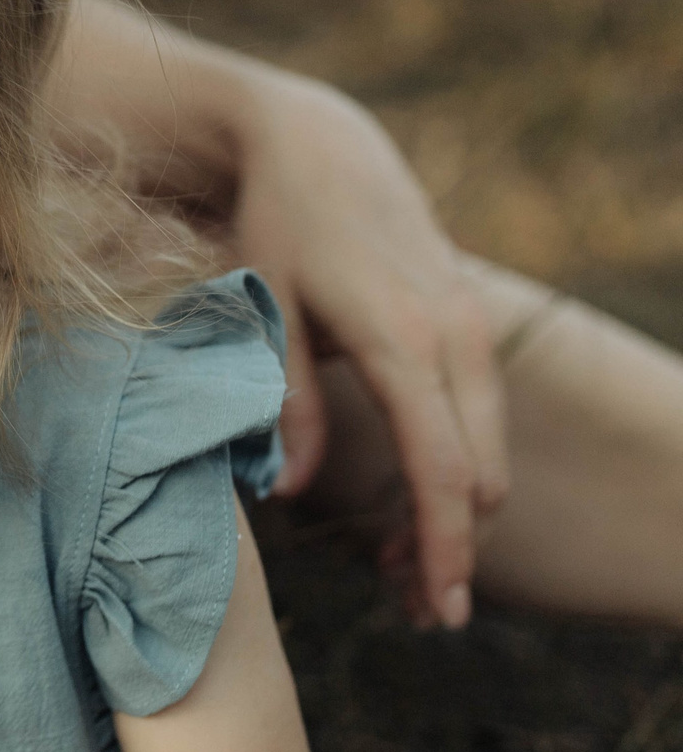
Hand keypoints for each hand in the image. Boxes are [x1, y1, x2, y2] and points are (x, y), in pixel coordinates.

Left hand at [228, 74, 507, 626]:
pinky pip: (478, 413)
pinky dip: (458, 466)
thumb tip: (288, 494)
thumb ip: (282, 404)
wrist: (317, 142)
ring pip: (488, 447)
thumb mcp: (263, 310)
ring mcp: (469, 325)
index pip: (442, 469)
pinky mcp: (466, 320)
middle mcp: (454, 334)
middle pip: (481, 472)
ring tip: (405, 568)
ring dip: (457, 512)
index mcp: (401, 339)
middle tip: (415, 609)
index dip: (444, 545)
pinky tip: (418, 502)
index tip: (438, 606)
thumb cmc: (274, 226)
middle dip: (456, 546)